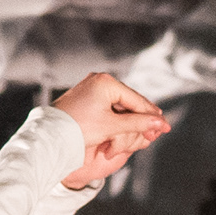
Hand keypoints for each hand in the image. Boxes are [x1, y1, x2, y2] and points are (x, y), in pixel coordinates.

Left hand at [54, 72, 170, 189]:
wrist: (49, 135)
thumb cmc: (78, 129)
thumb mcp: (111, 127)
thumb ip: (137, 124)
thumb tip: (161, 122)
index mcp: (106, 82)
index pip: (136, 100)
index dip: (152, 115)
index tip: (165, 125)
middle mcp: (98, 80)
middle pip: (129, 101)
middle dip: (142, 117)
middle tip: (159, 128)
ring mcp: (91, 87)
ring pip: (119, 105)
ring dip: (130, 119)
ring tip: (145, 130)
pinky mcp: (85, 97)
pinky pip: (108, 106)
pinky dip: (118, 118)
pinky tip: (127, 125)